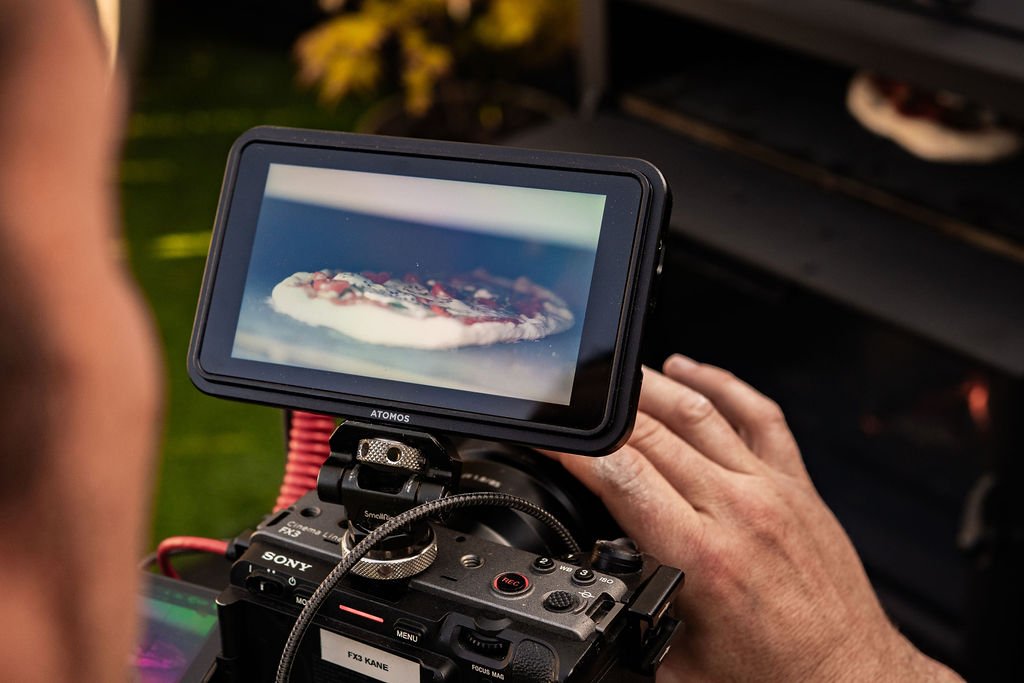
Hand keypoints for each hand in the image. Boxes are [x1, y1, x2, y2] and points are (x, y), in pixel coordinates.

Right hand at [547, 355, 961, 681]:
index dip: (575, 449)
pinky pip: (758, 415)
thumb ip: (629, 613)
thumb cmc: (773, 676)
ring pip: (698, 413)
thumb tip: (590, 588)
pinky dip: (721, 383)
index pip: (622, 475)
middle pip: (651, 434)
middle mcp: (736, 510)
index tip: (548, 436)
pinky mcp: (796, 484)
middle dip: (601, 412)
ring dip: (650, 387)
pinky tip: (690, 370)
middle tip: (570, 403)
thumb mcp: (676, 662)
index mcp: (700, 556)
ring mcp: (770, 489)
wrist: (849, 679)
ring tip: (615, 375)